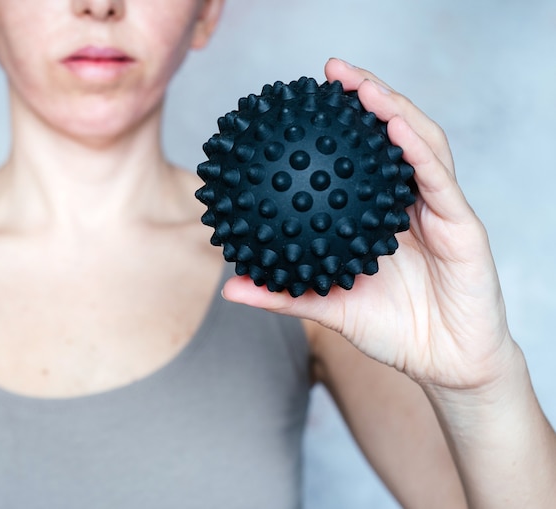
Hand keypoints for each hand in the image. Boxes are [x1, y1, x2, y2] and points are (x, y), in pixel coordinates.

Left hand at [223, 58, 516, 390]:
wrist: (445, 365)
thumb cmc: (393, 332)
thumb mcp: (329, 307)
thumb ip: (284, 295)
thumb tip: (229, 288)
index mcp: (383, 214)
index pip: (363, 158)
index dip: (339, 127)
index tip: (301, 105)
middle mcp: (412, 201)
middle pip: (394, 136)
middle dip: (368, 96)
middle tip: (332, 73)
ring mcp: (440, 208)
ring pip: (422, 144)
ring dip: (394, 108)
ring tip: (361, 85)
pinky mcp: (464, 224)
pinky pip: (440, 180)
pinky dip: (418, 150)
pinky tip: (394, 126)